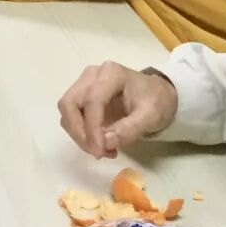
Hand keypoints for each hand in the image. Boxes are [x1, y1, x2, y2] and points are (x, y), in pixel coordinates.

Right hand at [58, 61, 177, 158]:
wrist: (158, 95)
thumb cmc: (156, 102)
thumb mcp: (151, 116)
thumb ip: (130, 129)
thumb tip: (105, 143)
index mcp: (111, 74)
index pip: (91, 100)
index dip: (91, 128)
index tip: (99, 151)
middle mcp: (92, 75)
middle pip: (69, 103)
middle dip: (78, 131)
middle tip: (96, 152)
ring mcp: (84, 84)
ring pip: (67, 110)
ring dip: (79, 134)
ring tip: (102, 150)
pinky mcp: (82, 96)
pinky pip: (72, 116)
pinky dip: (81, 133)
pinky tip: (100, 144)